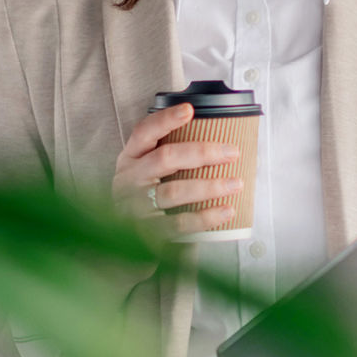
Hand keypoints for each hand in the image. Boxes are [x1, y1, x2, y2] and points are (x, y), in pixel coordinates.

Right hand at [111, 102, 241, 238]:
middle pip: (165, 158)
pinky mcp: (146, 233)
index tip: (190, 110)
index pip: (144, 132)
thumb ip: (169, 159)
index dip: (166, 119)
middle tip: (231, 152)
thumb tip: (217, 145)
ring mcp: (135, 207)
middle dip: (202, 152)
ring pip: (174, 191)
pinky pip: (179, 223)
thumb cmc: (144, 201)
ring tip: (235, 183)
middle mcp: (128, 180)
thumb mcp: (146, 175)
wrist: (121, 246)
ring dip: (209, 186)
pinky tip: (226, 210)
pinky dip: (205, 217)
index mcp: (129, 159)